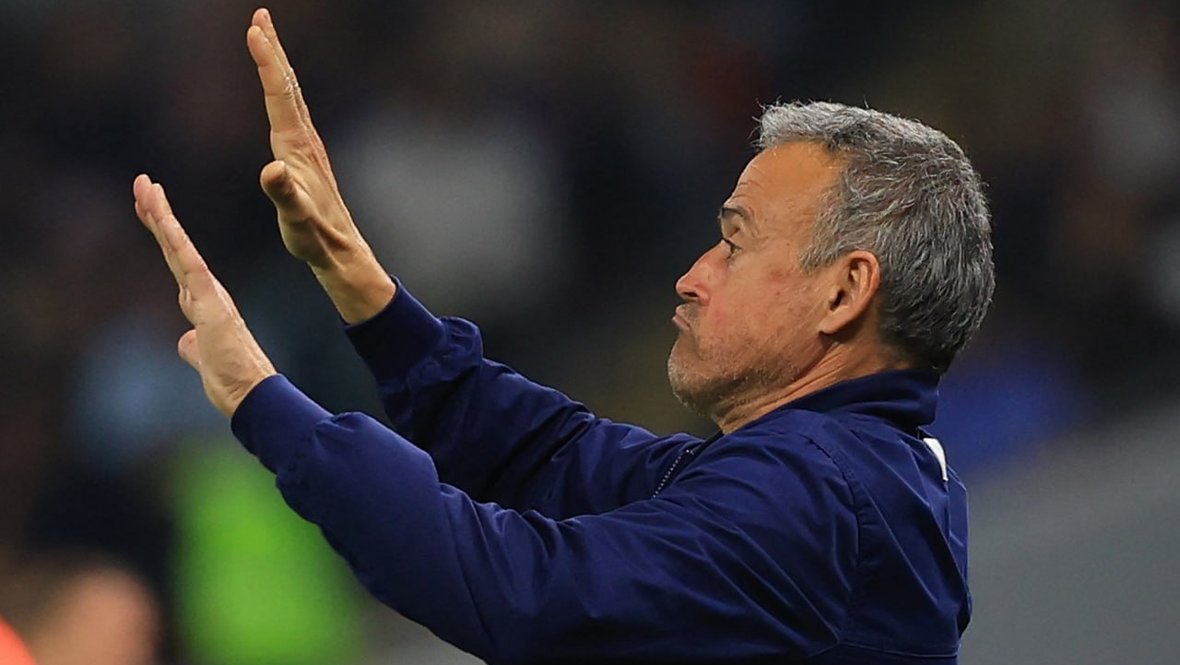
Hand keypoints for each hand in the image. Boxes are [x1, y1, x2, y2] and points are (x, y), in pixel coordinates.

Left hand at [133, 174, 276, 417]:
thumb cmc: (233, 383)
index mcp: (205, 306)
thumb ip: (194, 347)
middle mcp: (208, 294)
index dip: (164, 237)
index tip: (150, 212)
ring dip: (161, 216)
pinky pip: (188, 263)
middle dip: (158, 215)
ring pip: (179, 247)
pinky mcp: (211, 301)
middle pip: (175, 248)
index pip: (178, 264)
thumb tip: (186, 341)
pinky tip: (162, 217)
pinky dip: (174, 238)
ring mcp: (209, 295)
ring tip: (145, 187)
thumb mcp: (203, 362)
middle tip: (143, 184)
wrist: (253, 395)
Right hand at [246, 8, 393, 321]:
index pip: (278, 95)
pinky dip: (280, 92)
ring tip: (265, 41)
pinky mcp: (306, 158)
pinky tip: (278, 93)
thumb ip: (285, 195)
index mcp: (296, 148)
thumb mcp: (296, 221)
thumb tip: (273, 171)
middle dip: (273, 50)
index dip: (267, 61)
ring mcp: (307, 148)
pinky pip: (289, 113)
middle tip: (260, 16)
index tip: (255, 29)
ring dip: (277, 67)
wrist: (341, 253)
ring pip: (289, 97)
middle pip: (286, 86)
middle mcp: (304, 141)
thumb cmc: (316, 240)